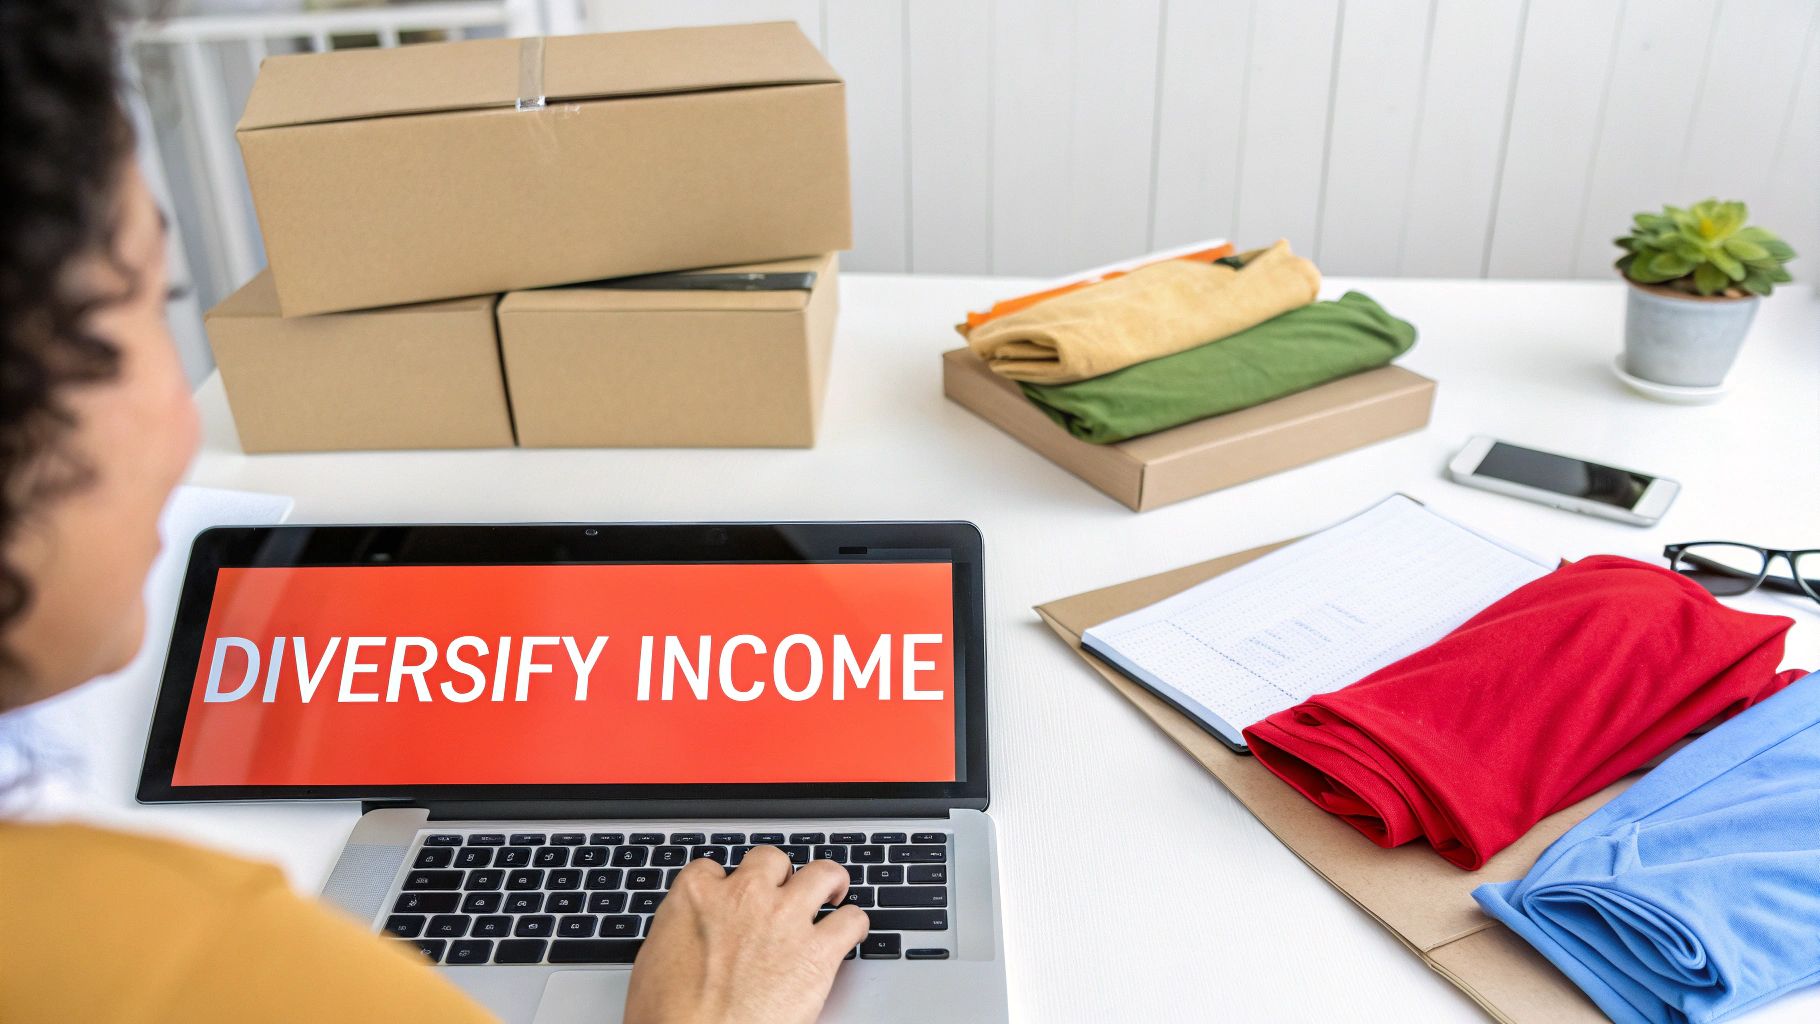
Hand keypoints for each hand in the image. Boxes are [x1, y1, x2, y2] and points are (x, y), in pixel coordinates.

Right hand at [624, 847, 869, 1023]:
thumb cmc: (668, 1018)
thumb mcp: (654, 963)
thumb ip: (678, 933)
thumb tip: (687, 936)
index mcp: (696, 897)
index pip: (714, 868)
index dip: (726, 882)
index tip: (732, 895)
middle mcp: (743, 897)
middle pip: (771, 860)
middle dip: (779, 874)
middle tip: (785, 890)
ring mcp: (784, 919)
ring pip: (821, 874)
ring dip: (829, 883)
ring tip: (834, 892)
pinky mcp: (817, 951)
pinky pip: (851, 921)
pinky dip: (854, 925)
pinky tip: (851, 932)